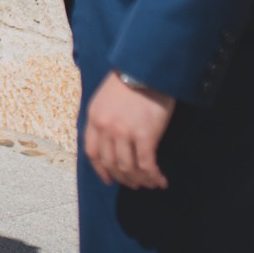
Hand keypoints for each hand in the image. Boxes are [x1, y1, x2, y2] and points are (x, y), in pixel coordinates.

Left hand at [83, 71, 174, 189]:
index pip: (92, 152)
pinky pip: (147, 165)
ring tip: (150, 183)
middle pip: (111, 163)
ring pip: (129, 168)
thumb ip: (104, 117)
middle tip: (134, 184)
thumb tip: (111, 140)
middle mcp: (106, 127)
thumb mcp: (106, 97)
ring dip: (140, 180)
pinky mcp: (145, 135)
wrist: (147, 68)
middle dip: (123, 178)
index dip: (101, 170)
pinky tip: (160, 180)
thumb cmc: (131, 79)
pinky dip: (153, 176)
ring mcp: (124, 132)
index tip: (109, 179)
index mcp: (94, 117)